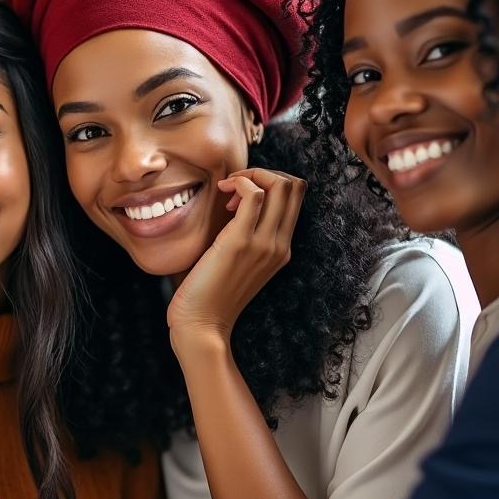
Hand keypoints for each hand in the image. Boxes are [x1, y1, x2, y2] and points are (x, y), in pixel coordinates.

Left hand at [167, 168, 304, 345]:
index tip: (239, 195)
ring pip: (281, 185)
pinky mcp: (240, 242)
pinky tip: (221, 193)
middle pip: (295, 186)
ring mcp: (264, 244)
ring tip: (227, 191)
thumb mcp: (237, 261)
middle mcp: (280, 245)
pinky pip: (254, 194)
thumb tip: (233, 203)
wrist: (202, 325)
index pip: (297, 197)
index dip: (271, 183)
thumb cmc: (210, 293)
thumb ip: (244, 235)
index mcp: (282, 249)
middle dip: (263, 173)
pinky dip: (239, 181)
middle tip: (233, 188)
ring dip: (251, 174)